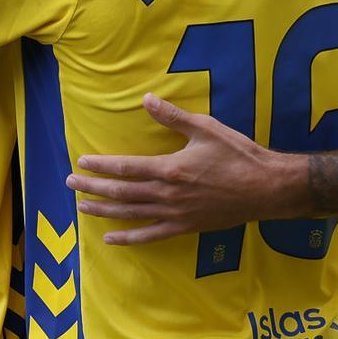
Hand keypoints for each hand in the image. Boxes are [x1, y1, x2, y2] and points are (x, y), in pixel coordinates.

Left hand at [67, 93, 299, 244]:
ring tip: (82, 208)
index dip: (101, 165)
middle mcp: (168, 195)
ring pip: (131, 214)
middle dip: (93, 187)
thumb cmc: (238, 155)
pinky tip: (111, 239)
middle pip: (122, 192)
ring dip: (104, 211)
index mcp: (170, 169)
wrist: (267, 188)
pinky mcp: (186, 227)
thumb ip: (173, 117)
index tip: (81, 161)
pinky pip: (151, 235)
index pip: (125, 168)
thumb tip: (146, 99)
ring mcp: (176, 214)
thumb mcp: (206, 129)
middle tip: (70, 183)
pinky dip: (129, 238)